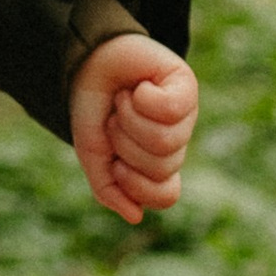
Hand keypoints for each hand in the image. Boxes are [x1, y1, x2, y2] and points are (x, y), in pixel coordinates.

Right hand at [70, 32, 197, 225]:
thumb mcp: (93, 153)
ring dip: (129, 118)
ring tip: (125, 100)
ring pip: (164, 140)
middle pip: (160, 167)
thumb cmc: (94, 107)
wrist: (88, 59)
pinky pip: (168, 109)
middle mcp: (177, 141)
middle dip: (125, 143)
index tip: (114, 161)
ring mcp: (186, 115)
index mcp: (158, 162)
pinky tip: (139, 86)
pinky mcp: (186, 86)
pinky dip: (142, 98)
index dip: (136, 184)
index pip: (164, 195)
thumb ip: (108, 188)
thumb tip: (137, 217)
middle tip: (116, 119)